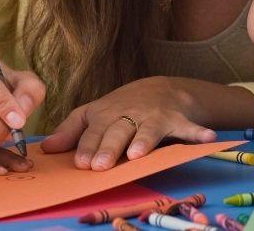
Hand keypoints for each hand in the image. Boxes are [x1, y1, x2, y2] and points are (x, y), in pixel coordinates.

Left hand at [40, 76, 215, 170]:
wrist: (162, 88)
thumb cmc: (121, 107)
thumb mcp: (94, 113)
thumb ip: (71, 131)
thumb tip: (45, 149)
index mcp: (106, 114)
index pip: (93, 131)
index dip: (87, 146)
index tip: (81, 162)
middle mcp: (128, 114)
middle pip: (117, 131)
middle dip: (109, 147)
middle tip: (102, 165)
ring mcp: (153, 116)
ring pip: (147, 130)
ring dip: (144, 141)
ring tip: (137, 154)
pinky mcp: (177, 119)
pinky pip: (188, 127)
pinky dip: (198, 133)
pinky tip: (208, 139)